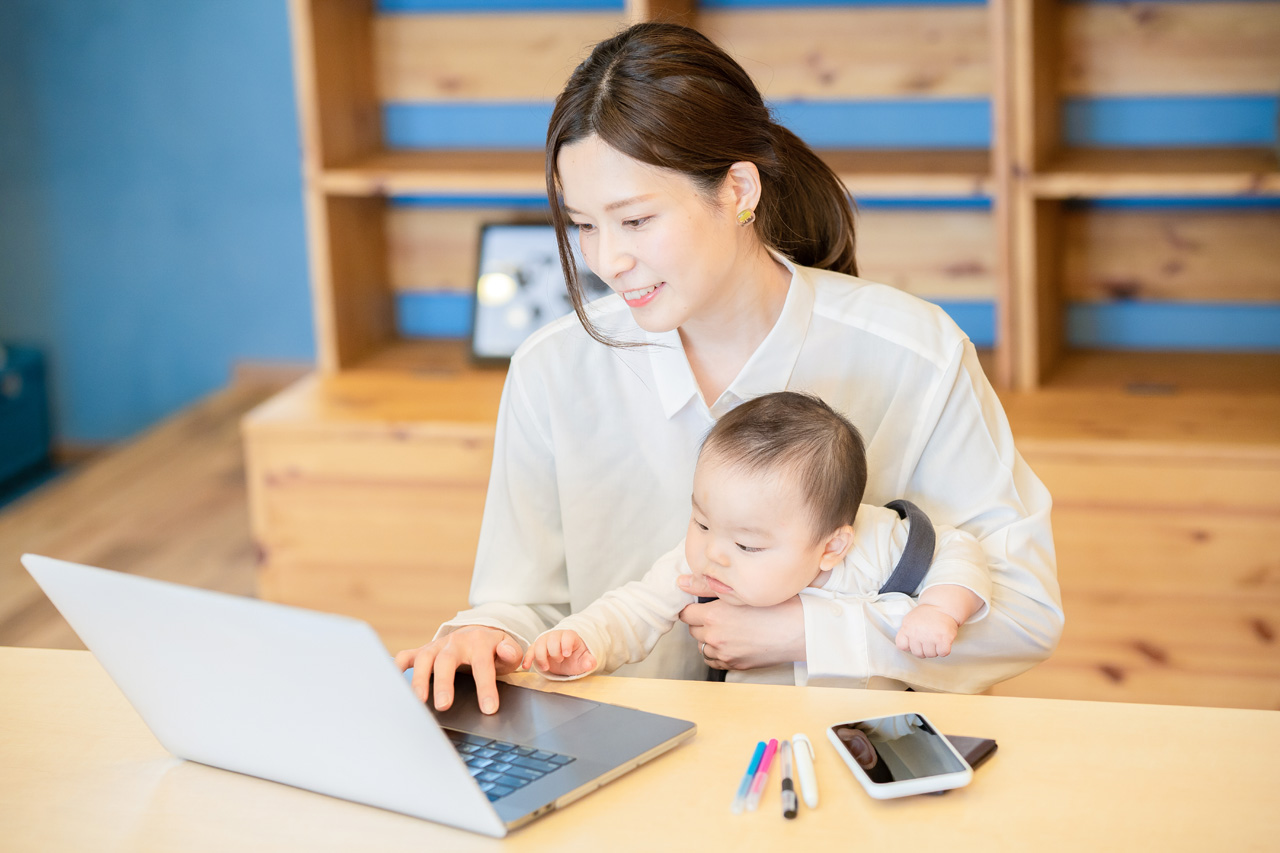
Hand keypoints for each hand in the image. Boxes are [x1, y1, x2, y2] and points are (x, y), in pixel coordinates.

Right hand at [394, 626, 522, 713]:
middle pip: (447, 660)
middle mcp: (455, 642)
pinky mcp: (423, 651)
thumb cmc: (492, 649)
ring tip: (419, 701)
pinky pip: (406, 656)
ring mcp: (437, 646)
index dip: (485, 687)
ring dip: (419, 679)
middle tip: (444, 706)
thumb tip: (507, 652)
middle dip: (444, 683)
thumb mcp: (508, 648)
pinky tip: (392, 681)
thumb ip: (511, 652)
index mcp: (479, 643)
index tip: (489, 709)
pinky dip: (397, 666)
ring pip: (424, 658)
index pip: (483, 665)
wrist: (476, 633)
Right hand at [522, 630, 596, 676]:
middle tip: (560, 660)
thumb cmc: (576, 657)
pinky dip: (527, 658)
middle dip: (555, 652)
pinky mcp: (537, 648)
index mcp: (570, 636)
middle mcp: (556, 636)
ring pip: (539, 644)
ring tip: (546, 667)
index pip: (567, 636)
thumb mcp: (584, 660)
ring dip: (541, 657)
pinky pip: (530, 650)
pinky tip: (526, 666)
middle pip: (552, 639)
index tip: (566, 654)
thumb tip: (590, 663)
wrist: (567, 659)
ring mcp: (545, 641)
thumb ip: (589, 661)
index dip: (566, 645)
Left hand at [677, 575, 804, 669]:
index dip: (692, 606)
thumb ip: (709, 586)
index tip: (699, 604)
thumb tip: (683, 582)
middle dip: (701, 622)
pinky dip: (718, 653)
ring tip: (728, 629)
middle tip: (718, 614)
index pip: (685, 613)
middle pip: (693, 630)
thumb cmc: (779, 607)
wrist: (802, 631)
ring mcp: (725, 654)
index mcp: (714, 616)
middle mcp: (715, 637)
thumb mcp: (743, 592)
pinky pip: (715, 661)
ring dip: (709, 639)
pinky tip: (732, 643)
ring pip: (703, 647)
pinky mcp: (736, 665)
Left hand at [895, 605, 959, 657]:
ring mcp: (931, 636)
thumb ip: (905, 632)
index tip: (914, 643)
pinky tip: (943, 642)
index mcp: (907, 628)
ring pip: (930, 655)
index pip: (901, 646)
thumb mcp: (909, 619)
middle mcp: (917, 633)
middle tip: (928, 641)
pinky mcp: (944, 639)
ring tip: (936, 639)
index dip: (909, 646)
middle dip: (923, 650)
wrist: (942, 605)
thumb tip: (906, 646)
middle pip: (918, 653)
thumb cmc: (927, 613)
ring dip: (934, 650)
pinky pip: (943, 653)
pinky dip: (944, 650)